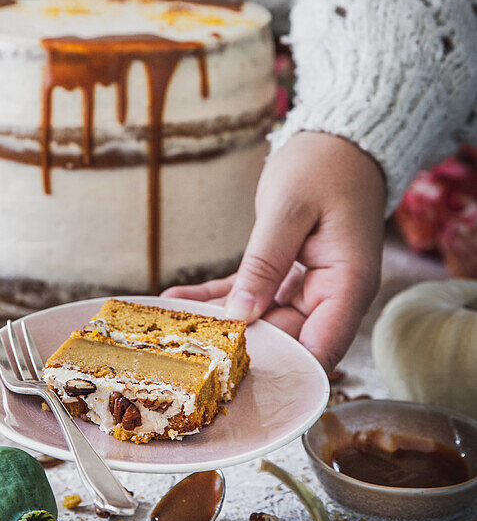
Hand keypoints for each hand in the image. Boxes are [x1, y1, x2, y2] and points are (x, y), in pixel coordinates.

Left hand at [163, 132, 385, 372]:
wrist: (338, 141)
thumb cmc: (324, 166)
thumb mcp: (288, 209)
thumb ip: (265, 262)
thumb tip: (243, 314)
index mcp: (348, 285)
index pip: (322, 348)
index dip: (286, 370)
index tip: (239, 379)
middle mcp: (333, 294)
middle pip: (289, 339)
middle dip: (242, 349)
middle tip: (191, 355)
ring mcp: (309, 286)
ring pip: (263, 318)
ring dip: (222, 323)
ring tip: (172, 328)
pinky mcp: (286, 272)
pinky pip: (250, 293)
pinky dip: (218, 297)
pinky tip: (178, 299)